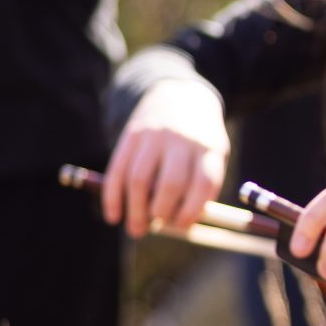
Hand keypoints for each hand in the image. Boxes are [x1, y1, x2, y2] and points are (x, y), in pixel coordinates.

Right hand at [101, 78, 228, 236]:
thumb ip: (202, 190)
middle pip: (169, 184)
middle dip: (161, 214)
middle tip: (157, 227)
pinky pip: (117, 170)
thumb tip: (180, 228)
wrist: (180, 95)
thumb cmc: (199, 141)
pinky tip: (113, 216)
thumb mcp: (213, 157)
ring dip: (135, 211)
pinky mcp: (130, 135)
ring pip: (139, 180)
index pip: (203, 184)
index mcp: (208, 147)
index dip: (192, 211)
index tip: (182, 226)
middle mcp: (180, 140)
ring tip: (137, 230)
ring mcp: (153, 135)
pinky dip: (113, 198)